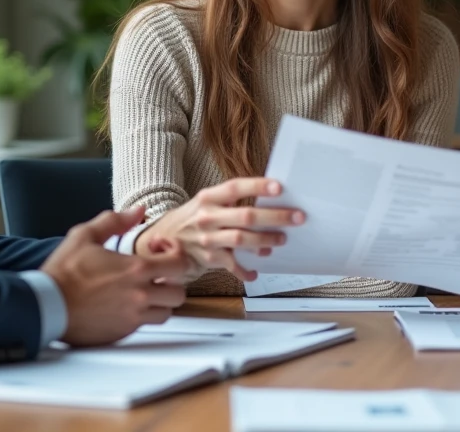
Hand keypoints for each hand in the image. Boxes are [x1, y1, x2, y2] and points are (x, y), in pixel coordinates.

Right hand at [41, 207, 187, 345]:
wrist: (45, 306)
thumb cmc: (63, 272)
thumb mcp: (85, 235)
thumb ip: (115, 221)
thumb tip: (139, 211)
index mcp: (135, 270)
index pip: (180, 265)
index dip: (176, 255)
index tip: (161, 252)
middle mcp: (139, 296)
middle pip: (179, 293)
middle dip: (171, 281)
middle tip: (156, 275)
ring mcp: (132, 318)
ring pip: (166, 314)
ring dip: (160, 302)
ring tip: (144, 292)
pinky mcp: (121, 333)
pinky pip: (144, 326)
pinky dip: (142, 316)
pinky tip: (127, 305)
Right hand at [137, 178, 303, 281]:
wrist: (162, 240)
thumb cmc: (193, 218)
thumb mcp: (206, 203)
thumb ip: (231, 201)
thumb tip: (267, 201)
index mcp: (208, 198)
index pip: (235, 188)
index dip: (257, 186)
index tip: (279, 187)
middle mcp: (207, 217)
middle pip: (246, 216)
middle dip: (275, 217)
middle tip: (297, 217)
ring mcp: (207, 239)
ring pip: (242, 239)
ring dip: (266, 240)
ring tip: (281, 239)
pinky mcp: (208, 258)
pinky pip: (231, 265)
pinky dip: (245, 270)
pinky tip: (255, 271)